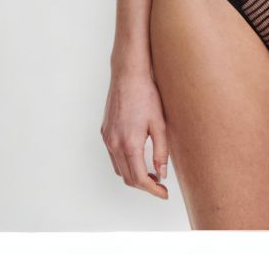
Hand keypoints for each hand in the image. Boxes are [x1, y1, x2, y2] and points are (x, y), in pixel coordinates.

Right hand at [100, 70, 169, 199]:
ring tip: (151, 171)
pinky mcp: (105, 132)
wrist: (128, 75)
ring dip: (133, 175)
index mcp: (129, 144)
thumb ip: (161, 152)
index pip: (140, 179)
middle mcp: (114, 144)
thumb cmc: (146, 95)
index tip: (163, 193)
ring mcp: (107, 138)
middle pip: (128, 178)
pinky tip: (137, 156)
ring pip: (119, 169)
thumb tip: (161, 173)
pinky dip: (125, 163)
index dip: (153, 190)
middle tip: (160, 184)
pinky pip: (113, 156)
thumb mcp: (159, 124)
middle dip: (144, 185)